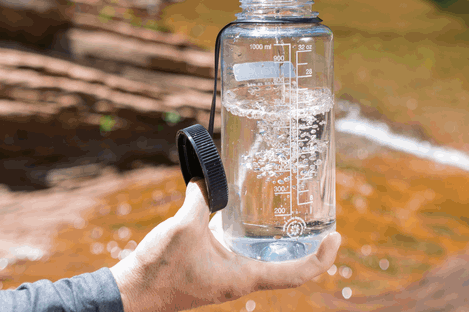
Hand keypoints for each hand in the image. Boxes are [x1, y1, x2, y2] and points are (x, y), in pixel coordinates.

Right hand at [111, 180, 340, 311]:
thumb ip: (202, 199)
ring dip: (279, 236)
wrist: (132, 293)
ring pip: (264, 254)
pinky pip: (242, 248)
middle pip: (286, 263)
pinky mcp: (213, 264)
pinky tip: (243, 205)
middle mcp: (241, 277)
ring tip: (290, 205)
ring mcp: (228, 272)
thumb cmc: (160, 270)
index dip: (321, 258)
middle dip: (306, 243)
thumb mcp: (184, 227)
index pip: (295, 273)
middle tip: (318, 212)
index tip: (336, 236)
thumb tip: (209, 176)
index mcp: (244, 276)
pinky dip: (251, 230)